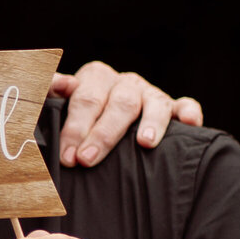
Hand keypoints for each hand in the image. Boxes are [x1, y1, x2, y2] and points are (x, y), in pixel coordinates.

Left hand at [51, 61, 202, 167]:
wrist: (107, 124)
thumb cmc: (80, 122)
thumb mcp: (59, 108)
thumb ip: (49, 95)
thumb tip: (57, 84)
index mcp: (95, 79)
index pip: (85, 98)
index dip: (75, 126)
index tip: (67, 155)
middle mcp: (124, 83)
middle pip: (118, 103)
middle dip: (103, 134)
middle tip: (88, 159)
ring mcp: (150, 94)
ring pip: (154, 103)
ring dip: (150, 122)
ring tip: (144, 143)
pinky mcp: (174, 107)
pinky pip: (185, 106)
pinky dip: (189, 113)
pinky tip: (190, 124)